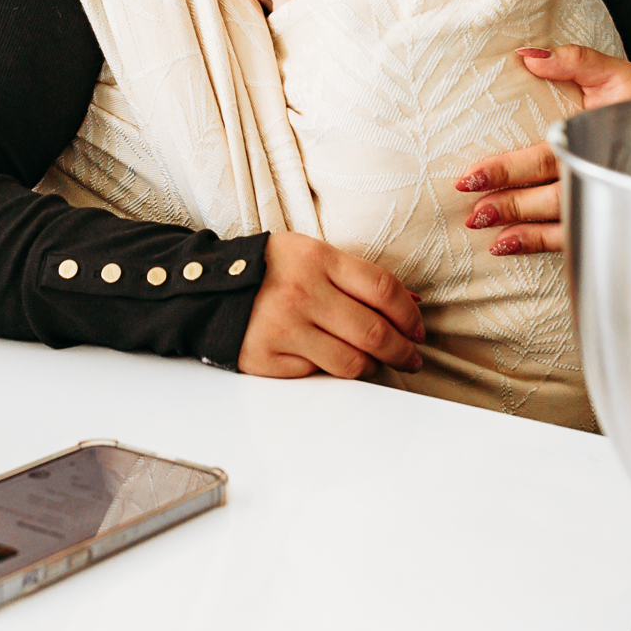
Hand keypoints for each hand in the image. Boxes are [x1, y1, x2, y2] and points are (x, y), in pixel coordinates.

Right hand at [238, 233, 425, 379]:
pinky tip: (334, 363)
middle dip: (402, 351)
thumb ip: (360, 278)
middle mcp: (302, 293)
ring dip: (373, 367)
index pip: (383, 289)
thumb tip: (412, 303)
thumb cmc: (273, 271)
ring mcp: (283, 328)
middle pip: (373, 332)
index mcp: (318, 259)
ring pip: (351, 363)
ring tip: (378, 365)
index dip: (410, 315)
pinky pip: (317, 374)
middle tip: (411, 358)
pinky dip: (331, 371)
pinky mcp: (267, 358)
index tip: (418, 330)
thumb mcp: (314, 256)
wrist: (212, 289)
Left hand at [455, 45, 630, 254]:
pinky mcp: (606, 214)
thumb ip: (574, 60)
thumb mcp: (614, 72)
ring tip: (485, 232)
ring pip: (560, 225)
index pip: (547, 158)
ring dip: (522, 232)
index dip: (508, 170)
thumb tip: (526, 57)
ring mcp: (606, 198)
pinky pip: (572, 238)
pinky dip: (539, 245)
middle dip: (510, 207)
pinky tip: (509, 246)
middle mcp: (601, 174)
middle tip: (473, 212)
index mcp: (599, 139)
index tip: (471, 177)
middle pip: (550, 198)